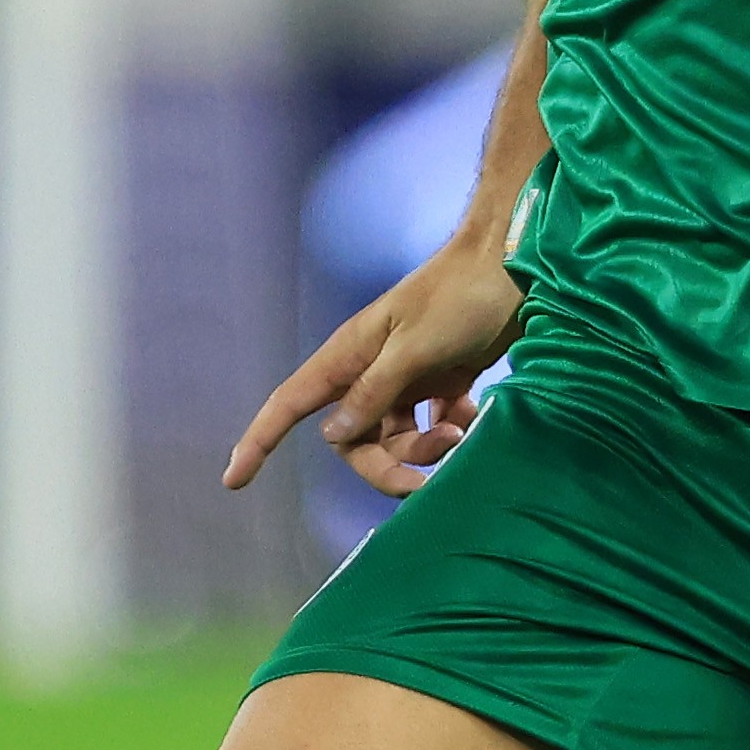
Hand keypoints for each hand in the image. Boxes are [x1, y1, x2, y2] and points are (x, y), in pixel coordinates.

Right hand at [226, 245, 525, 496]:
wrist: (516, 266)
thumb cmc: (460, 297)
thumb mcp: (414, 348)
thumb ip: (373, 393)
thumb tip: (333, 434)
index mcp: (350, 354)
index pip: (291, 403)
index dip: (259, 441)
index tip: (233, 481)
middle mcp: (372, 370)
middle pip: (354, 440)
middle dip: (386, 467)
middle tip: (423, 482)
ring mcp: (407, 378)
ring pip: (398, 440)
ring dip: (427, 449)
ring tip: (462, 432)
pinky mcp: (442, 382)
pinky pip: (433, 426)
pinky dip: (450, 430)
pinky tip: (474, 415)